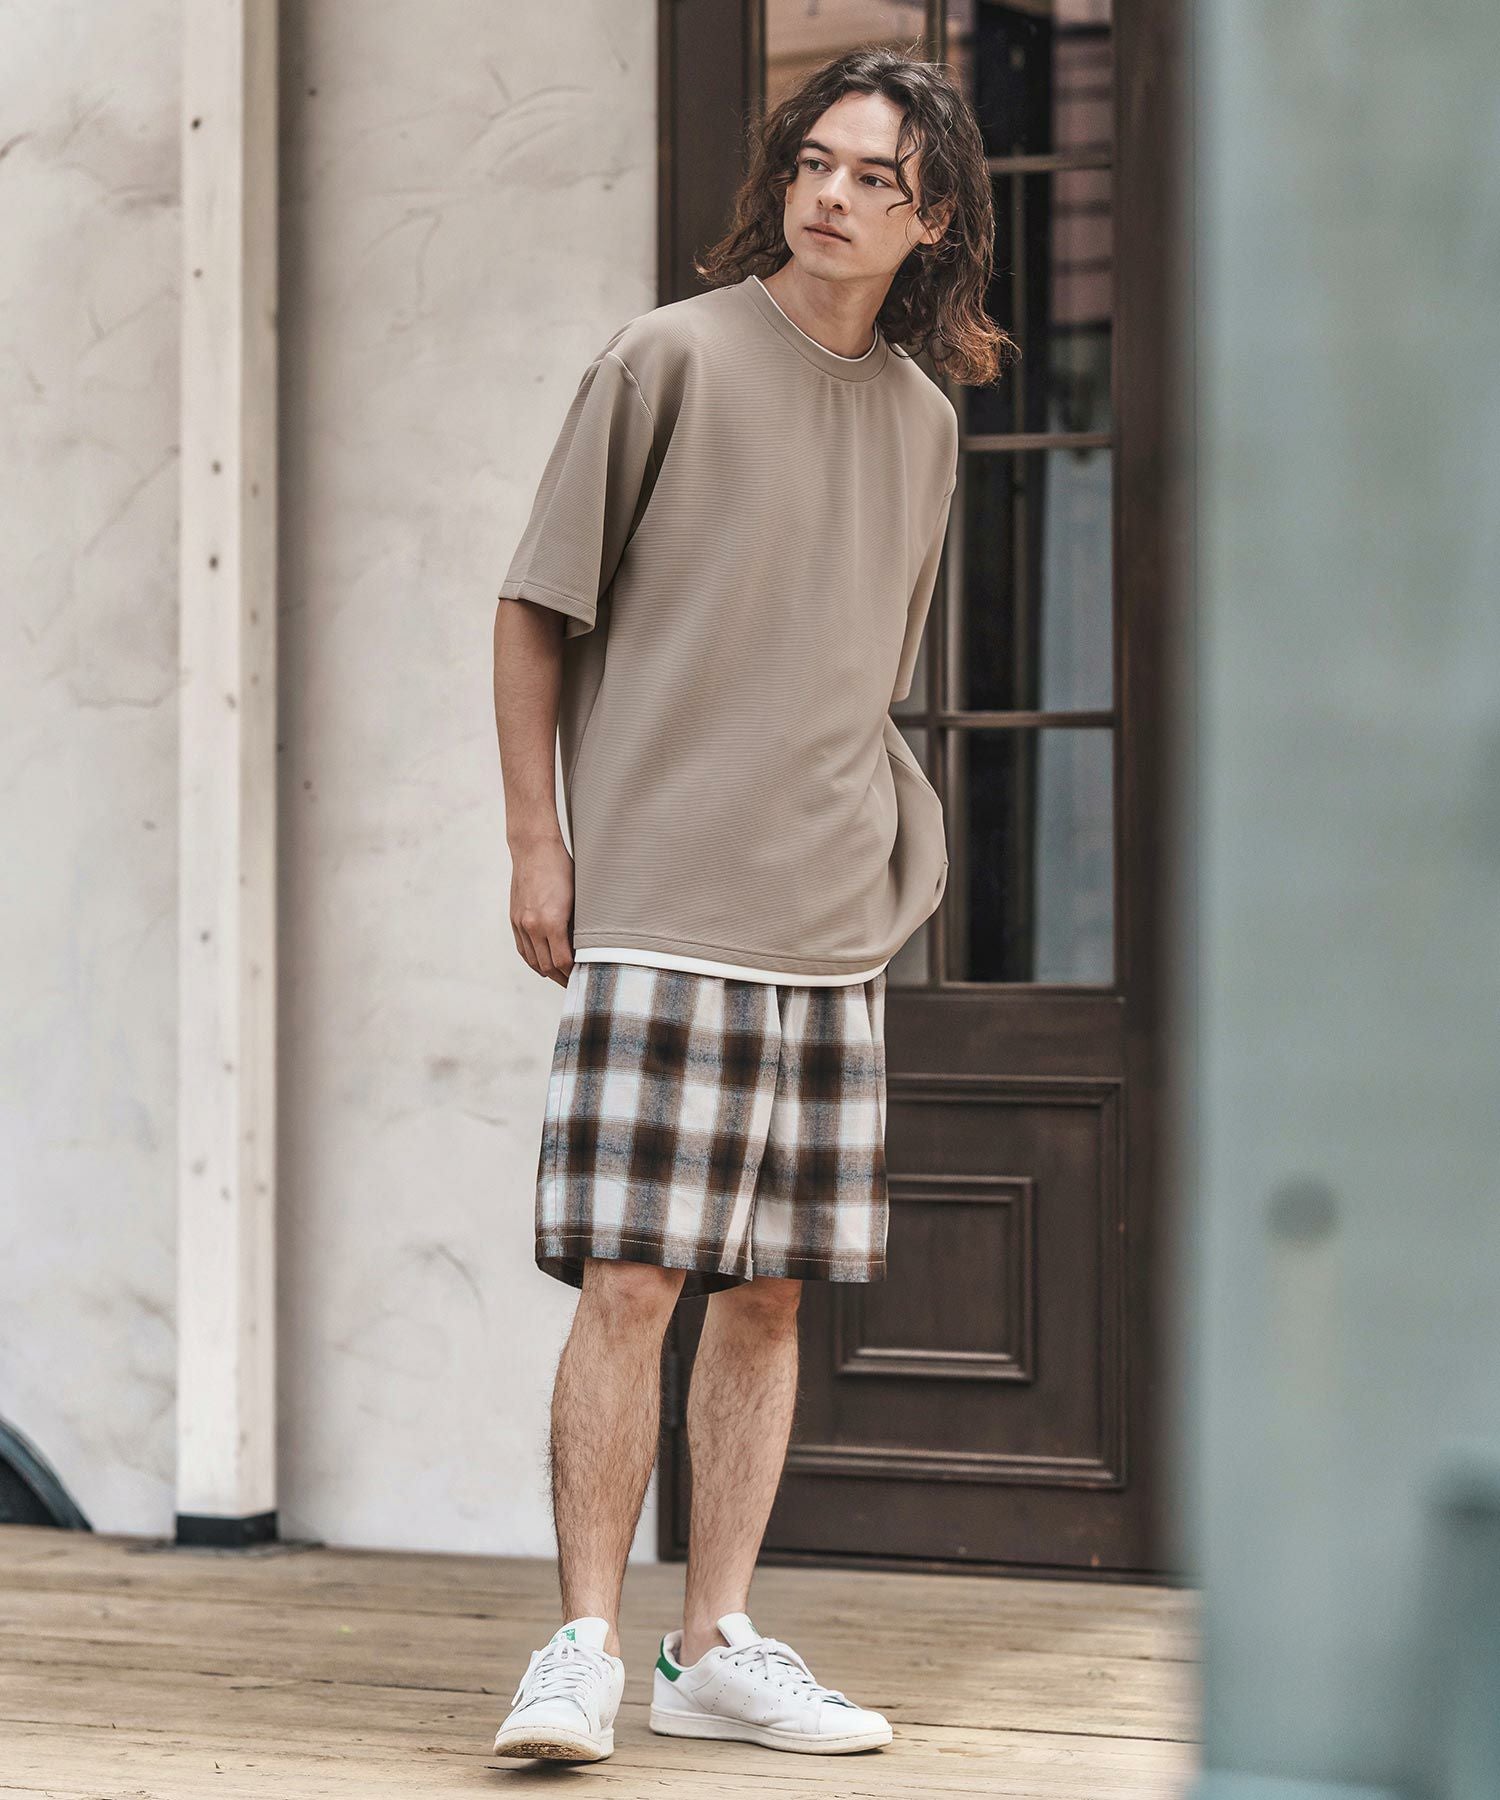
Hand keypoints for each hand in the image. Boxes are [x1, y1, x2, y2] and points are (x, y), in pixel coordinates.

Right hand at [510, 837, 575, 985]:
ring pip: (533, 960)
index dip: (573, 973)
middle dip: (562, 978)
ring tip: (561, 978)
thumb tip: (586, 948)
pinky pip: (523, 949)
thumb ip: (578, 925)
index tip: (584, 977)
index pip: (562, 961)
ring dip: (547, 972)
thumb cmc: (562, 868)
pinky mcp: (514, 919)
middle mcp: (532, 926)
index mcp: (551, 921)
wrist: (534, 849)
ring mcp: (520, 923)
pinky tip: (543, 965)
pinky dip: (533, 961)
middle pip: (547, 966)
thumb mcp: (577, 897)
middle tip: (576, 984)